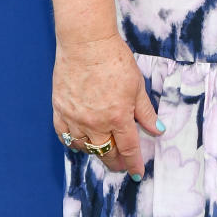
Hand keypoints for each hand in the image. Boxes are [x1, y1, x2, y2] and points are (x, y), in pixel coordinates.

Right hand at [53, 32, 162, 176]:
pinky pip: (65, 136)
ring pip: (85, 148)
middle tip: (122, 164)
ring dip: (96, 152)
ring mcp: (75, 119)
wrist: (86, 43)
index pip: (128, 149)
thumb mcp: (137, 85)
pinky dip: (75, 142)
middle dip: (116, 162)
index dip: (134, 164)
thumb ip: (146, 112)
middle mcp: (95, 123)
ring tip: (104, 149)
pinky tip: (82, 141)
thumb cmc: (115, 60)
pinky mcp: (59, 111)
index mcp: (118, 117)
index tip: (138, 174)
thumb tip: (157, 131)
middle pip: (106, 153)